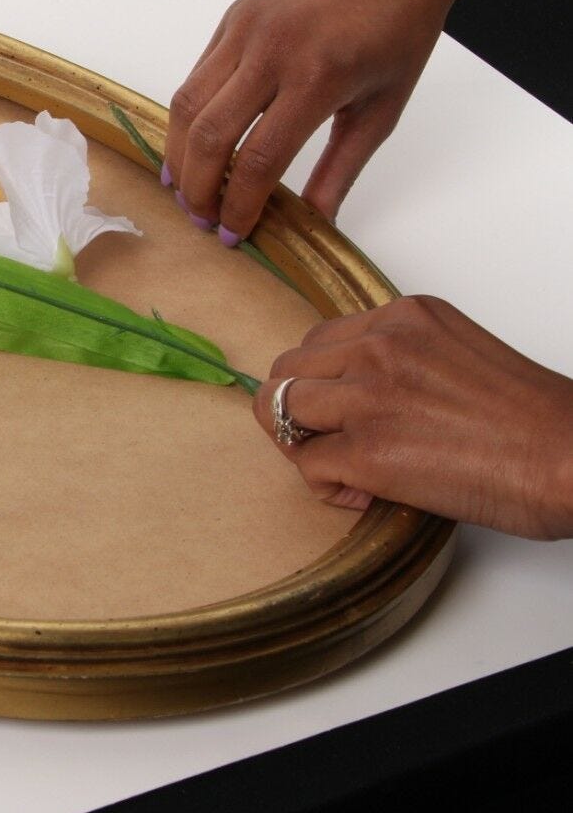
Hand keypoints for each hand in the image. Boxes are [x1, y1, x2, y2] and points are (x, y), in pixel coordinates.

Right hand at [164, 0, 524, 242]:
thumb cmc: (399, 27)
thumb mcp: (381, 110)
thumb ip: (341, 170)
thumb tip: (314, 224)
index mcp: (318, 78)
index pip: (257, 160)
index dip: (239, 205)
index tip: (236, 233)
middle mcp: (273, 51)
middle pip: (208, 137)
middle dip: (198, 190)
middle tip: (202, 219)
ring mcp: (246, 30)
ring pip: (187, 107)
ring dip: (179, 156)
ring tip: (186, 189)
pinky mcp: (233, 19)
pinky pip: (195, 77)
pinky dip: (186, 119)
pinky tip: (191, 146)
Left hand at [254, 296, 572, 539]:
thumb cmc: (534, 422)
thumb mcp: (457, 356)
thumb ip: (402, 361)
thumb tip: (355, 397)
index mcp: (406, 318)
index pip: (318, 341)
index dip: (321, 382)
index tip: (343, 410)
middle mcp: (381, 346)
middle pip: (286, 370)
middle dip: (295, 410)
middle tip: (328, 440)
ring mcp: (369, 395)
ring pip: (278, 409)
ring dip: (299, 442)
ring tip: (341, 465)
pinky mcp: (366, 450)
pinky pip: (306, 465)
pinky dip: (326, 486)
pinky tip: (365, 494)